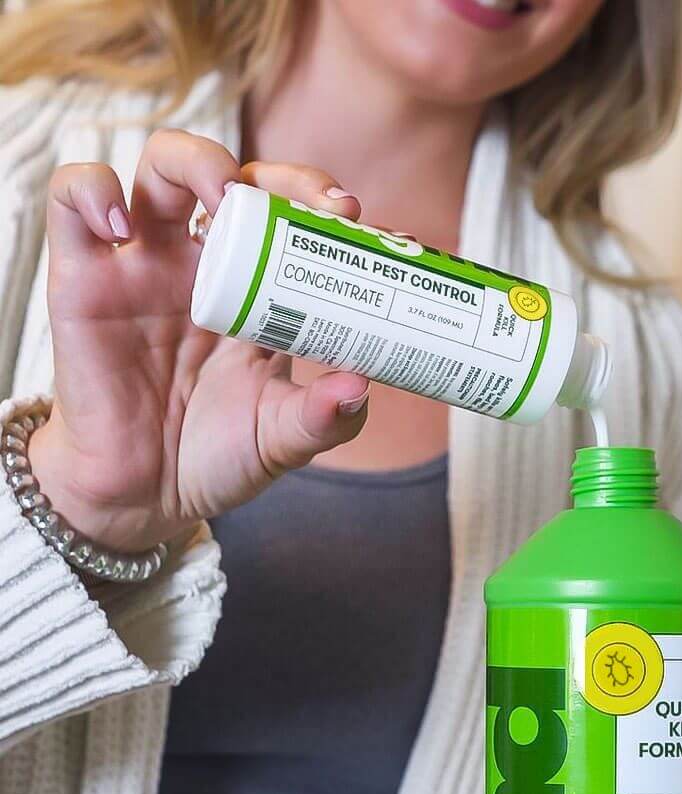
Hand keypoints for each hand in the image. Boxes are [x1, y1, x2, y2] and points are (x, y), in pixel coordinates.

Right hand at [29, 129, 368, 552]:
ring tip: (224, 198)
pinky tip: (122, 226)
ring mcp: (145, 269)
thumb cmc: (216, 459)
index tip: (361, 223)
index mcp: (258, 295)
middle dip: (283, 176)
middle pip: (239, 179)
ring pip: (160, 167)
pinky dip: (93, 193)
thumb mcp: (282, 439)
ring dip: (196, 161)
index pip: (293, 222)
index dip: (323, 207)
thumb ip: (322, 418)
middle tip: (319, 205)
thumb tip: (359, 387)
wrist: (145, 499)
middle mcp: (205, 269)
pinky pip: (73, 204)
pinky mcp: (83, 281)